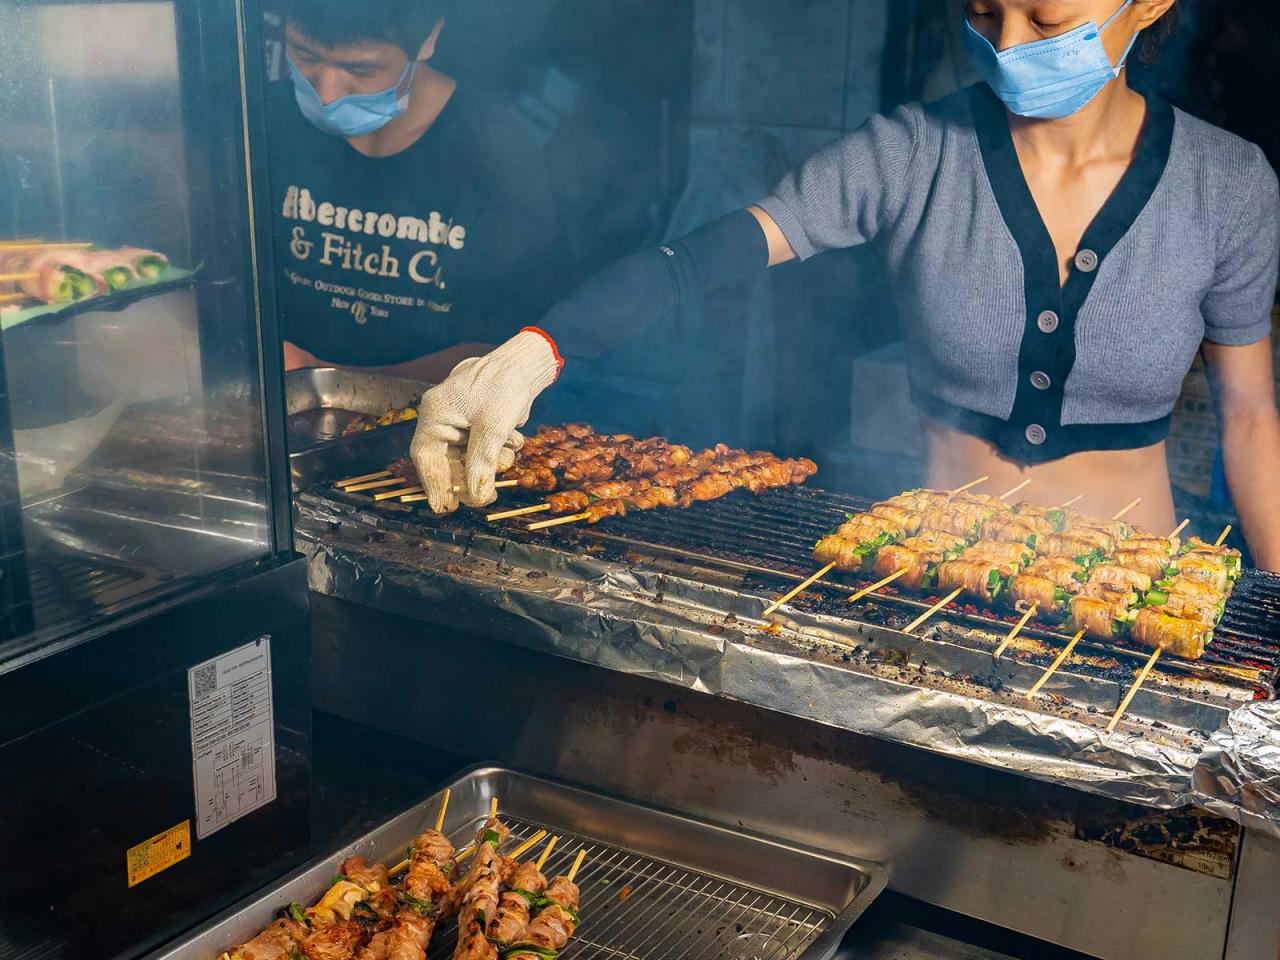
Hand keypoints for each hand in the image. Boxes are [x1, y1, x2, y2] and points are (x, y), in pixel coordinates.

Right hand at [410, 330, 560, 511]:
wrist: (526, 364)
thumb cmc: (504, 387)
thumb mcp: (493, 429)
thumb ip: (481, 465)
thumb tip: (476, 499)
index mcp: (435, 415)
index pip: (426, 458)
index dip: (435, 486)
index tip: (446, 508)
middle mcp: (443, 418)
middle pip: (448, 461)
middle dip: (469, 477)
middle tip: (484, 498)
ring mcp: (461, 420)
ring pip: (469, 456)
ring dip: (490, 460)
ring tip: (507, 452)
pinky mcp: (479, 421)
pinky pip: (483, 446)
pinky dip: (499, 448)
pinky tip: (513, 437)